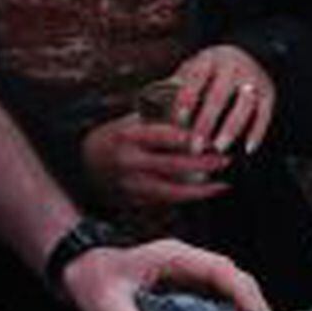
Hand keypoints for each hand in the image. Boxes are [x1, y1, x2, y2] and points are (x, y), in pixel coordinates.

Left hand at [60, 238, 269, 310]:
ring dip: (242, 310)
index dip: (242, 290)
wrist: (82, 272)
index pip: (219, 269)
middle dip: (252, 302)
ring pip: (226, 288)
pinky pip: (212, 300)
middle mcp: (187, 264)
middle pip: (231, 278)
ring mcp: (187, 276)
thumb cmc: (95, 279)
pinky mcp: (183, 291)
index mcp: (175, 257)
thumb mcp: (106, 303)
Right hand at [82, 116, 230, 207]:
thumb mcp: (132, 121)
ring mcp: (130, 184)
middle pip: (173, 165)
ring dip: (201, 189)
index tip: (213, 138)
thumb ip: (160, 119)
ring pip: (171, 190)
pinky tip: (207, 192)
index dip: (191, 138)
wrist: (84, 163)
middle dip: (203, 164)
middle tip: (226, 159)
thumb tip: (199, 109)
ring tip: (223, 183)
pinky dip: (188, 197)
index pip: (165, 136)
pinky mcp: (134, 200)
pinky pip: (166, 201)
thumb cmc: (117, 136)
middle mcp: (128, 162)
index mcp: (128, 136)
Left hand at [166, 45, 274, 154]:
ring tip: (219, 148)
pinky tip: (248, 149)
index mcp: (209, 60)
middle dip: (206, 123)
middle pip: (219, 96)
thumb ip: (176, 86)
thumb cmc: (211, 70)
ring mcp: (253, 80)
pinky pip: (264, 114)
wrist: (250, 53)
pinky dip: (257, 132)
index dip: (187, 100)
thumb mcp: (193, 68)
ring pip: (244, 106)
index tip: (178, 122)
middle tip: (195, 146)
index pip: (196, 79)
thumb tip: (151, 110)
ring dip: (231, 128)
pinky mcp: (268, 93)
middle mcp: (233, 67)